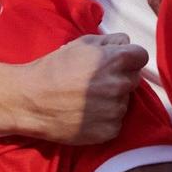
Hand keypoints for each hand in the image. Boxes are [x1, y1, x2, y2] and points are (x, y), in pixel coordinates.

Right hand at [8, 33, 148, 144]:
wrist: (30, 100)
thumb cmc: (53, 69)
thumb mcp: (80, 44)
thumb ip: (109, 41)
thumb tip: (126, 44)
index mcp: (115, 60)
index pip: (141, 56)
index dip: (129, 58)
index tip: (117, 63)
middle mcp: (119, 85)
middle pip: (134, 79)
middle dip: (120, 78)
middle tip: (96, 81)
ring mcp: (115, 110)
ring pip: (125, 101)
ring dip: (112, 100)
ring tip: (87, 99)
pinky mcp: (109, 130)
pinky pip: (116, 122)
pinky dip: (105, 119)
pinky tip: (86, 114)